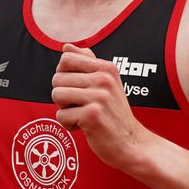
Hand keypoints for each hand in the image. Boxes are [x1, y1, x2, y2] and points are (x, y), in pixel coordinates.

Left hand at [50, 44, 144, 169]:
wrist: (131, 143)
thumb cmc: (114, 113)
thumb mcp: (106, 83)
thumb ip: (87, 62)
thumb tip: (66, 46)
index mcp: (106, 67)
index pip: (66, 58)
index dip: (64, 75)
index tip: (77, 88)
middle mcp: (103, 79)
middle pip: (57, 79)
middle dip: (63, 96)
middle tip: (81, 106)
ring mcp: (99, 97)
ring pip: (57, 95)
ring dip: (64, 110)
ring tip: (82, 115)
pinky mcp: (92, 116)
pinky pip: (61, 116)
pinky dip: (68, 125)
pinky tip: (84, 127)